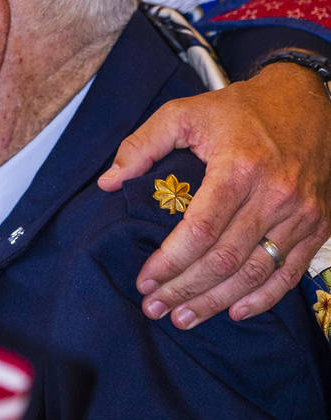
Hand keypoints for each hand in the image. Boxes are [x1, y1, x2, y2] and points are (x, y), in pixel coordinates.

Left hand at [98, 62, 330, 328]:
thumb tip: (109, 182)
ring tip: (183, 318)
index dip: (169, 261)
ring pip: (255, 273)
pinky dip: (262, 298)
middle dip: (184, 289)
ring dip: (216, 302)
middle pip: (224, 260)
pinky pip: (289, 273)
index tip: (144, 280)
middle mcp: (274, 196)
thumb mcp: (184, 112)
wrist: (306, 102)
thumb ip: (142, 144)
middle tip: (155, 309)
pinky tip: (232, 311)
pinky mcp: (318, 226)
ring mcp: (300, 215)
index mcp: (238, 169)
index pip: (200, 231)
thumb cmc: (238, 109)